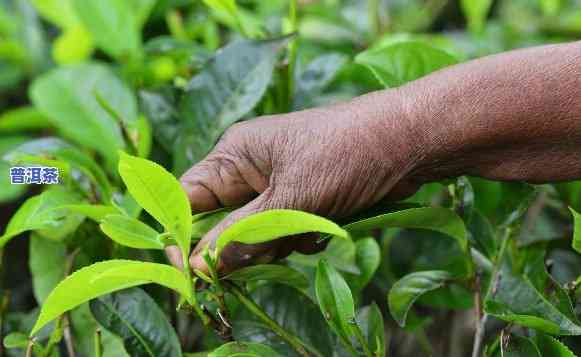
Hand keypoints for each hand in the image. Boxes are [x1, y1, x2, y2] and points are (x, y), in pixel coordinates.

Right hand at [166, 91, 424, 273]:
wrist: (408, 143)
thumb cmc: (347, 153)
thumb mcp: (293, 197)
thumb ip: (244, 235)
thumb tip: (196, 267)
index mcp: (236, 154)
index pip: (188, 198)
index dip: (182, 234)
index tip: (188, 271)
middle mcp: (251, 170)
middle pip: (222, 223)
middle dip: (244, 243)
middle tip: (270, 247)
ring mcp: (278, 187)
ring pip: (255, 235)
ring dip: (278, 244)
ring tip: (310, 227)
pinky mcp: (302, 201)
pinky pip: (283, 235)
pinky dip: (300, 240)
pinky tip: (325, 229)